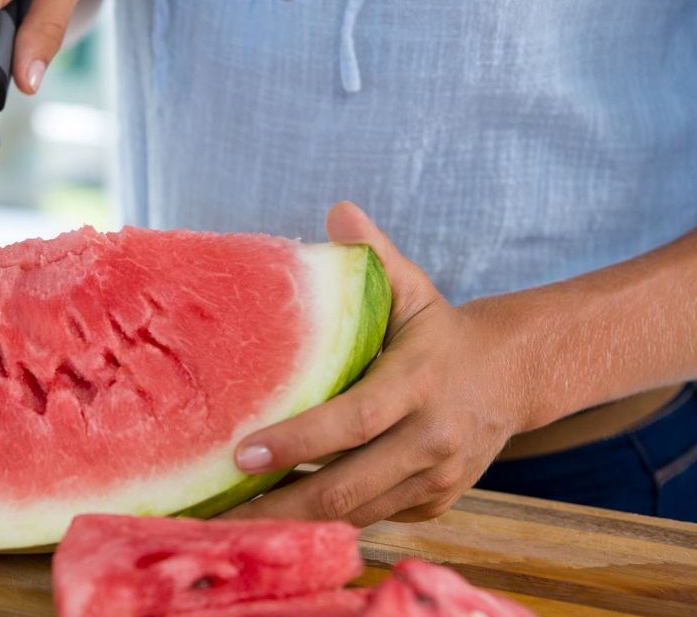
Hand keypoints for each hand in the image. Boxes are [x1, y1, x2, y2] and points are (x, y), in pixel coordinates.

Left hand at [223, 202, 530, 524]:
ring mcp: (436, 479)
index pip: (351, 422)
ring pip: (356, 513)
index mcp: (417, 384)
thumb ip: (374, 256)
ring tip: (237, 523)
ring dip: (297, 520)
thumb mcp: (413, 289)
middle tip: (221, 514)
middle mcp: (430, 440)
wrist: (514, 376)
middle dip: (281, 505)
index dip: (296, 442)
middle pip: (346, 487)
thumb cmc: (440, 331)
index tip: (241, 455)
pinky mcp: (434, 503)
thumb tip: (338, 212)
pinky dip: (328, 520)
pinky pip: (373, 517)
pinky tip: (282, 517)